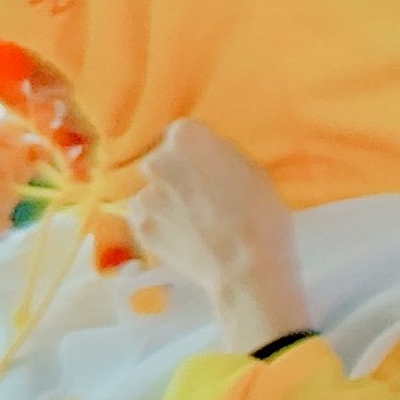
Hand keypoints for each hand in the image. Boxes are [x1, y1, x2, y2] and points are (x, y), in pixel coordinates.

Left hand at [121, 118, 308, 353]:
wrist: (246, 267)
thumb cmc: (261, 214)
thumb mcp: (251, 169)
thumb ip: (219, 156)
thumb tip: (205, 160)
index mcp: (186, 138)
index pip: (182, 133)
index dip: (198, 150)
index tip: (211, 166)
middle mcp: (156, 162)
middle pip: (161, 160)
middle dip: (176, 172)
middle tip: (200, 193)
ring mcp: (143, 196)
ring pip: (152, 190)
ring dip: (165, 199)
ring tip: (191, 220)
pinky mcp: (138, 227)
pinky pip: (145, 216)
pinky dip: (158, 222)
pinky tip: (181, 235)